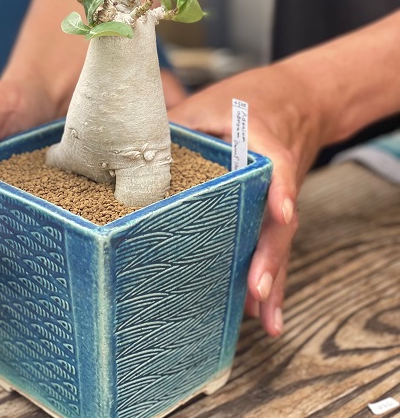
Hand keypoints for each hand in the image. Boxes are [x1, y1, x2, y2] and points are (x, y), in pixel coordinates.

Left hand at [168, 61, 324, 336]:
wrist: (296, 99)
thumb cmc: (244, 100)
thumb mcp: (207, 103)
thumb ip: (176, 124)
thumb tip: (122, 150)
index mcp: (263, 138)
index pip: (276, 162)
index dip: (278, 187)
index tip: (280, 211)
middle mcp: (279, 173)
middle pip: (279, 217)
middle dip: (269, 255)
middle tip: (256, 290)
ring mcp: (281, 196)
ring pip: (279, 239)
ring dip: (273, 278)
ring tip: (266, 318)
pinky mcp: (275, 212)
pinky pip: (274, 245)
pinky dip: (271, 277)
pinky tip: (265, 314)